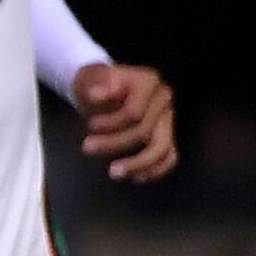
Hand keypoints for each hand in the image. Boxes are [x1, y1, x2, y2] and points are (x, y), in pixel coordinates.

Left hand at [72, 61, 176, 182]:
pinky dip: (155, 169)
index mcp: (148, 82)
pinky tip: (136, 177)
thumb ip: (96, 85)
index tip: (90, 125)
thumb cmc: (98, 84)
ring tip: (114, 173)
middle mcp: (163, 99)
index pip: (134, 112)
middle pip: (144, 131)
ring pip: (161, 148)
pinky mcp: (167, 135)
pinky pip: (169, 157)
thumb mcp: (92, 78)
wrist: (104, 88)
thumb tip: (95, 94)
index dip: (112, 122)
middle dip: (114, 143)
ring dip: (138, 164)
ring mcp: (168, 118)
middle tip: (87, 147)